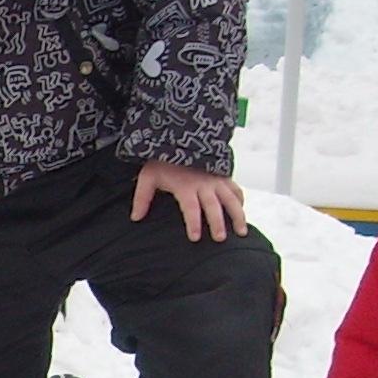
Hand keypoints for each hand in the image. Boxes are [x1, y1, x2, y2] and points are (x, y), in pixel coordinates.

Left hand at [131, 160, 247, 240]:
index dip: (193, 222)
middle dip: (217, 223)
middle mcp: (204, 183)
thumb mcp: (148, 177)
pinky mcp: (223, 175)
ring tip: (242, 232)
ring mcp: (216, 179)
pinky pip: (235, 189)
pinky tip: (241, 212)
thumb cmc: (162, 161)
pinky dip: (240, 200)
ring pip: (231, 199)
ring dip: (238, 215)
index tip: (195, 238)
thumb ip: (142, 197)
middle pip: (213, 205)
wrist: (179, 138)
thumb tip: (135, 218)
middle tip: (219, 239)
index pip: (191, 207)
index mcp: (185, 185)